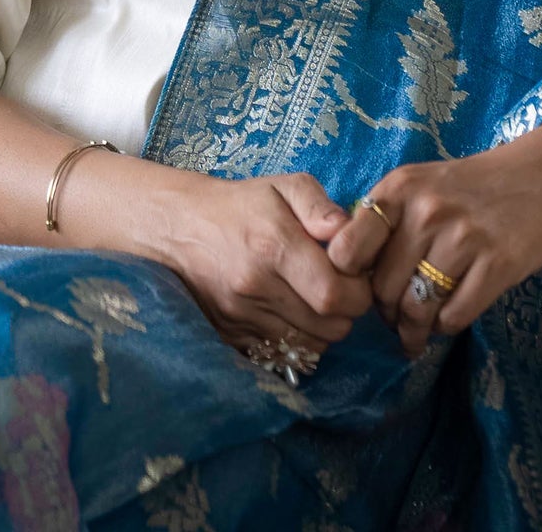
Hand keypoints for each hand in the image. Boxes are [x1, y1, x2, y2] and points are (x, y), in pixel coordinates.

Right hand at [145, 167, 374, 355]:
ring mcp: (241, 318)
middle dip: (347, 311)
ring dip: (324, 328)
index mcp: (274, 246)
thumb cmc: (244, 205)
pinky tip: (293, 315)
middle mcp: (256, 288)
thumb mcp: (285, 186)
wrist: (184, 229)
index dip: (357, 289)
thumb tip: (347, 232)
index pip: (334, 293)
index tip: (355, 274)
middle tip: (340, 288)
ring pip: (310, 346)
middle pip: (328, 326)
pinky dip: (298, 341)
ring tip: (316, 300)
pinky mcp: (231, 338)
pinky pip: (282, 355)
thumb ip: (321, 206)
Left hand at [324, 117, 541, 357]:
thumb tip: (350, 277)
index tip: (359, 291)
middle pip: (382, 290)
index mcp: (399, 189)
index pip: (346, 250)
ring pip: (416, 310)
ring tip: (416, 334)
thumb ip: (386, 221)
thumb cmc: (475, 185)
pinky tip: (449, 317)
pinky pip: (453, 317)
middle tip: (395, 320)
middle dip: (386, 314)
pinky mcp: (497, 265)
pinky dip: (446, 326)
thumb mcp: (421, 184)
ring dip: (414, 331)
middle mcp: (426, 211)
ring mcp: (462, 238)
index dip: (348, 280)